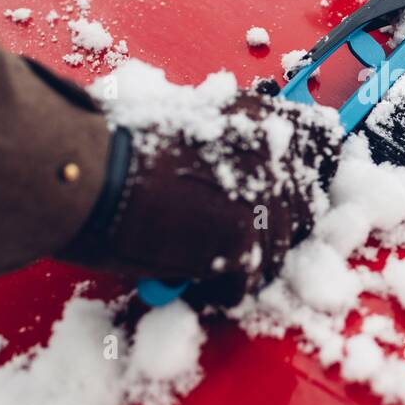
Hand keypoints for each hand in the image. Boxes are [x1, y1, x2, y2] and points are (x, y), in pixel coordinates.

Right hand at [60, 89, 342, 306]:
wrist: (83, 172)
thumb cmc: (113, 146)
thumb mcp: (188, 122)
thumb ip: (233, 143)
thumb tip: (250, 174)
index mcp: (260, 114)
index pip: (321, 142)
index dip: (309, 171)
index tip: (291, 190)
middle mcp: (273, 151)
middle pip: (306, 207)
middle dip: (274, 226)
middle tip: (228, 234)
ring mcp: (264, 199)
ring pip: (277, 253)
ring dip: (242, 262)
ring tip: (196, 253)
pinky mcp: (244, 244)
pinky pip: (245, 285)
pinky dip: (217, 290)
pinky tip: (186, 272)